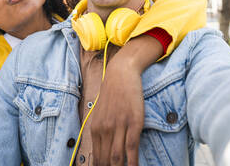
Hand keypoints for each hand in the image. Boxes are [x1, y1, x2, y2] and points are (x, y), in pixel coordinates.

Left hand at [91, 35, 162, 165]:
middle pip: (105, 161)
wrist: (121, 74)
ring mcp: (119, 127)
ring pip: (117, 158)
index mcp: (96, 129)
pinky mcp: (133, 123)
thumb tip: (100, 149)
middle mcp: (105, 130)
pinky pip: (131, 148)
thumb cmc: (112, 94)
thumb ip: (100, 131)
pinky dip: (132, 163)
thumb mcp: (100, 113)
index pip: (97, 159)